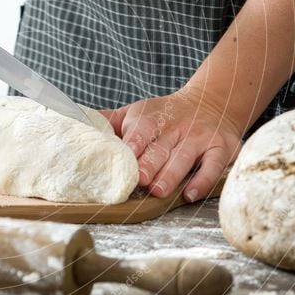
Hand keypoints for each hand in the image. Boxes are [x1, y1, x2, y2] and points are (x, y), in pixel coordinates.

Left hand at [101, 87, 243, 201]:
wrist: (212, 100)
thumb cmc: (165, 114)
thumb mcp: (136, 111)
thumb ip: (108, 120)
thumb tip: (73, 121)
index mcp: (151, 118)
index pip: (141, 130)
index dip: (134, 143)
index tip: (125, 156)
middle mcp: (176, 128)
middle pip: (161, 148)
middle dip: (149, 164)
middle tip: (139, 180)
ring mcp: (199, 138)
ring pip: (184, 158)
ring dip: (171, 175)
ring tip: (158, 190)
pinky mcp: (221, 149)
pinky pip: (213, 166)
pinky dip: (202, 181)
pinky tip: (190, 194)